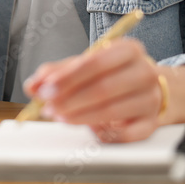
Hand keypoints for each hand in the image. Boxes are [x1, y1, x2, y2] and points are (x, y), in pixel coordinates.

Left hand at [23, 37, 164, 142]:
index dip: (67, 78)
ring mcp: (151, 99)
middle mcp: (144, 72)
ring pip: (112, 111)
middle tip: (48, 107)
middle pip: (104, 88)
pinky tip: (88, 128)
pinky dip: (103, 133)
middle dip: (70, 100)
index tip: (44, 90)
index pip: (95, 62)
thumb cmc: (112, 74)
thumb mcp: (87, 65)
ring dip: (80, 117)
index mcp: (129, 49)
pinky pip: (125, 134)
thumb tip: (32, 85)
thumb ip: (58, 72)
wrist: (148, 89)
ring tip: (60, 117)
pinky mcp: (152, 123)